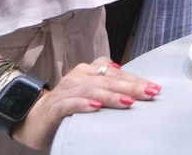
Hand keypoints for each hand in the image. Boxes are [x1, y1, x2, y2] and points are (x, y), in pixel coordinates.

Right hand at [10, 58, 158, 149]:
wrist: (35, 120)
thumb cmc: (69, 106)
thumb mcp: (91, 93)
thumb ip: (109, 86)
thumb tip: (137, 88)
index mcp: (88, 71)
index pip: (116, 73)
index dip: (136, 80)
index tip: (155, 88)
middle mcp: (77, 76)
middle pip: (108, 80)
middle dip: (131, 87)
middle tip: (150, 94)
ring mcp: (65, 90)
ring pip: (91, 90)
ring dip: (111, 96)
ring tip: (128, 101)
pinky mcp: (54, 107)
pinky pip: (70, 103)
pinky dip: (84, 104)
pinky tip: (96, 107)